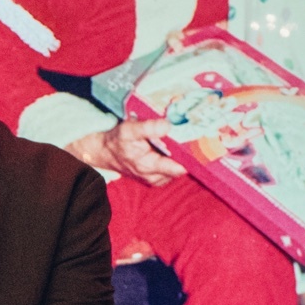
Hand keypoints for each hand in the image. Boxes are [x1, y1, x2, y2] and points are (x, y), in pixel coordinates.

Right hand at [68, 118, 186, 185]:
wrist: (106, 153)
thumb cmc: (118, 141)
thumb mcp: (130, 130)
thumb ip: (149, 128)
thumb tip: (168, 125)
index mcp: (150, 167)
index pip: (179, 168)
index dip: (190, 155)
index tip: (198, 142)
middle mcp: (155, 177)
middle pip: (182, 168)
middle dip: (188, 154)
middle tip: (194, 137)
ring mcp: (157, 179)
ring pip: (178, 169)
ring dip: (182, 157)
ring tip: (185, 141)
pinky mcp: (157, 178)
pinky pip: (173, 170)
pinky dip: (176, 159)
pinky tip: (176, 148)